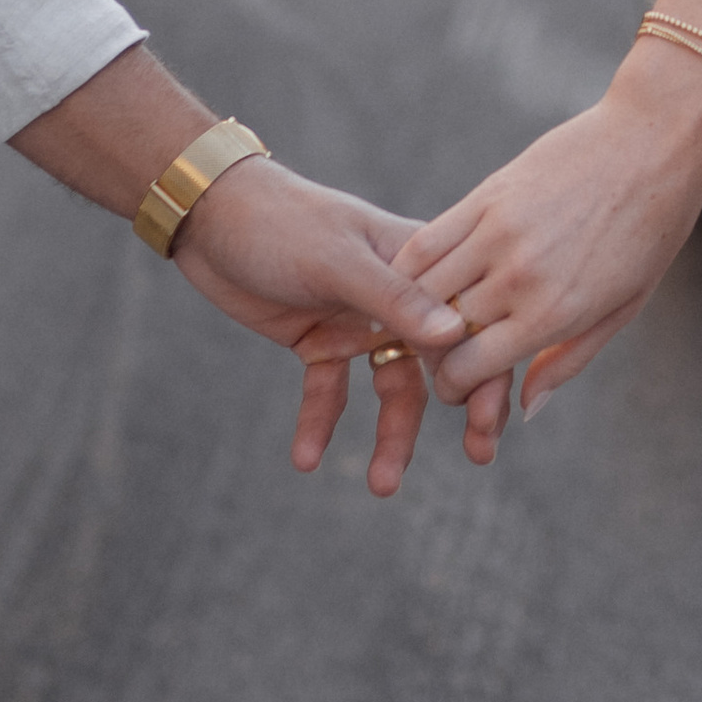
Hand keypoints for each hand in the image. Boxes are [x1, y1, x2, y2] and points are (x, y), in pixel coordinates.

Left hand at [169, 158, 461, 497]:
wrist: (209, 216)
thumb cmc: (280, 220)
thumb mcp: (335, 259)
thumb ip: (394, 298)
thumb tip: (457, 336)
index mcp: (418, 262)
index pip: (470, 318)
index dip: (489, 368)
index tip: (492, 422)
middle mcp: (398, 294)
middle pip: (443, 359)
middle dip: (460, 407)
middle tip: (479, 455)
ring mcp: (359, 320)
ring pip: (391, 387)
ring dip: (390, 436)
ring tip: (382, 486)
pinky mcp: (319, 340)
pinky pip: (330, 392)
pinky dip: (321, 423)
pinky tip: (306, 458)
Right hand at [398, 41, 701, 418]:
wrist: (654, 145)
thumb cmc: (651, 230)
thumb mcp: (623, 308)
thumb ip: (568, 360)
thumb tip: (525, 408)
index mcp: (553, 315)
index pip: (467, 369)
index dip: (452, 387)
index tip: (459, 385)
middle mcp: (518, 278)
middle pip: (439, 333)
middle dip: (433, 354)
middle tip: (442, 353)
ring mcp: (498, 234)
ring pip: (422, 289)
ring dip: (415, 311)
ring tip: (429, 316)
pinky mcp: (486, 196)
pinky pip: (425, 242)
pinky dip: (410, 268)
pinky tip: (418, 278)